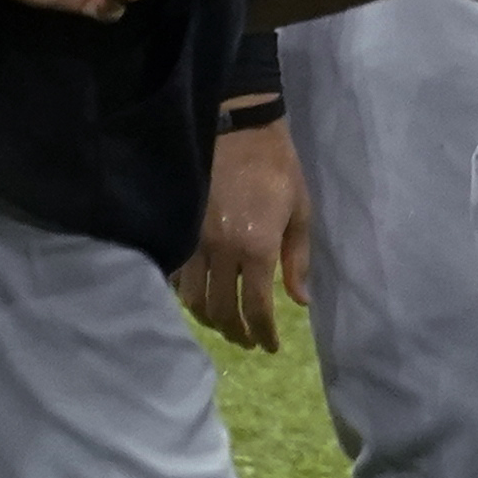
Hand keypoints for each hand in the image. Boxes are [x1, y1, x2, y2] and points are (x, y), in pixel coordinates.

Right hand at [173, 115, 310, 349]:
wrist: (238, 130)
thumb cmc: (278, 169)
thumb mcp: (300, 212)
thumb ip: (297, 260)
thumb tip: (299, 301)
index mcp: (257, 247)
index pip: (255, 308)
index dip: (262, 334)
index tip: (270, 347)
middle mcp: (223, 251)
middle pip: (221, 311)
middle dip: (236, 334)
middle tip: (248, 342)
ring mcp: (196, 241)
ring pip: (193, 299)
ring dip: (210, 320)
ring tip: (225, 326)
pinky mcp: (181, 230)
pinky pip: (177, 276)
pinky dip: (188, 296)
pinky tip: (200, 300)